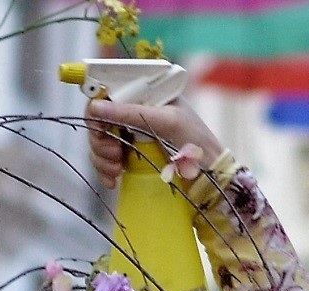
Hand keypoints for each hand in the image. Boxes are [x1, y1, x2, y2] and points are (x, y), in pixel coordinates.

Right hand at [86, 99, 225, 187]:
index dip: (97, 107)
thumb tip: (95, 107)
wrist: (213, 179)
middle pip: (99, 118)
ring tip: (116, 170)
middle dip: (99, 138)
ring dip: (101, 157)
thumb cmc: (197, 143)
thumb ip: (132, 113)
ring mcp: (132, 136)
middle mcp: (135, 112)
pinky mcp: (132, 159)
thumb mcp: (166, 122)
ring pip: (100, 141)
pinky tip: (112, 181)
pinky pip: (107, 161)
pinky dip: (105, 171)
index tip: (99, 126)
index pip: (108, 92)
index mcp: (145, 94)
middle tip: (112, 155)